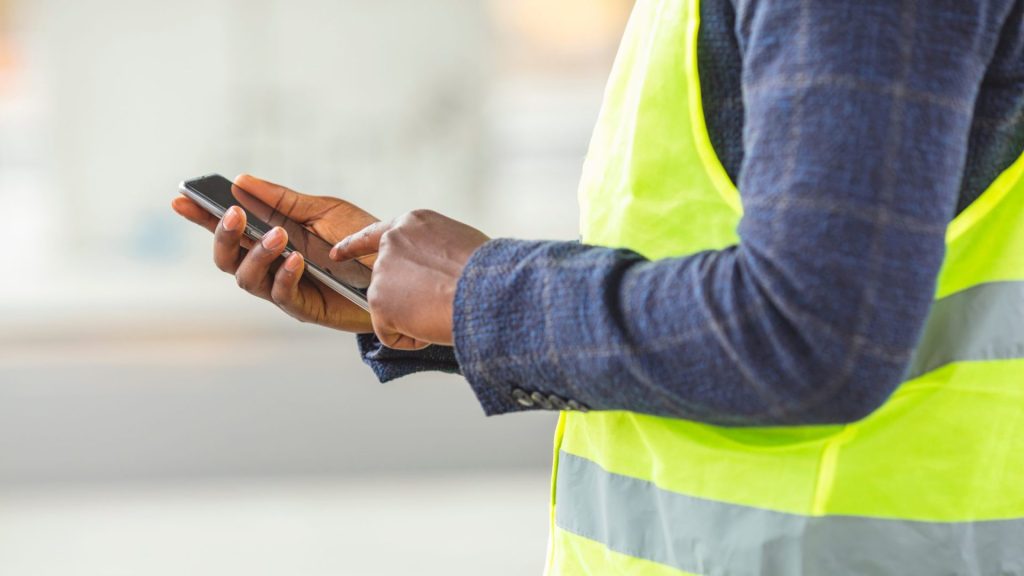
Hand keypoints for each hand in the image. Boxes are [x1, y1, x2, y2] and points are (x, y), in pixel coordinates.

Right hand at [171, 174, 378, 332]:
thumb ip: (283, 200)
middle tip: (233, 214)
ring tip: (276, 236)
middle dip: (223, 236)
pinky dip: (283, 275)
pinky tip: (294, 259)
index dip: (201, 216)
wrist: (396, 268)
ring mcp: (284, 288)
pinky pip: (281, 295)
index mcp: (269, 238)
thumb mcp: (323, 211)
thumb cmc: (359, 240)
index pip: (228, 228)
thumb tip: (239, 180)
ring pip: (247, 279)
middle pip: (226, 258)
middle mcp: (270, 265)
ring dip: (256, 255)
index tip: (180, 198)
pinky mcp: (305, 307)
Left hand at [329, 210, 488, 349]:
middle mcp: (391, 243)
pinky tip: (433, 325)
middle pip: (385, 281)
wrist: (486, 288)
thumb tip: (433, 277)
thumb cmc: (488, 271)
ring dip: (414, 319)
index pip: (376, 234)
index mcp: (413, 224)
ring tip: (443, 310)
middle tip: (434, 304)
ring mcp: (381, 273)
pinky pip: (390, 334)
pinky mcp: (378, 302)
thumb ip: (434, 252)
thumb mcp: (459, 244)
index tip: (336, 254)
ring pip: (389, 310)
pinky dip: (411, 339)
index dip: (353, 246)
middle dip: (403, 299)